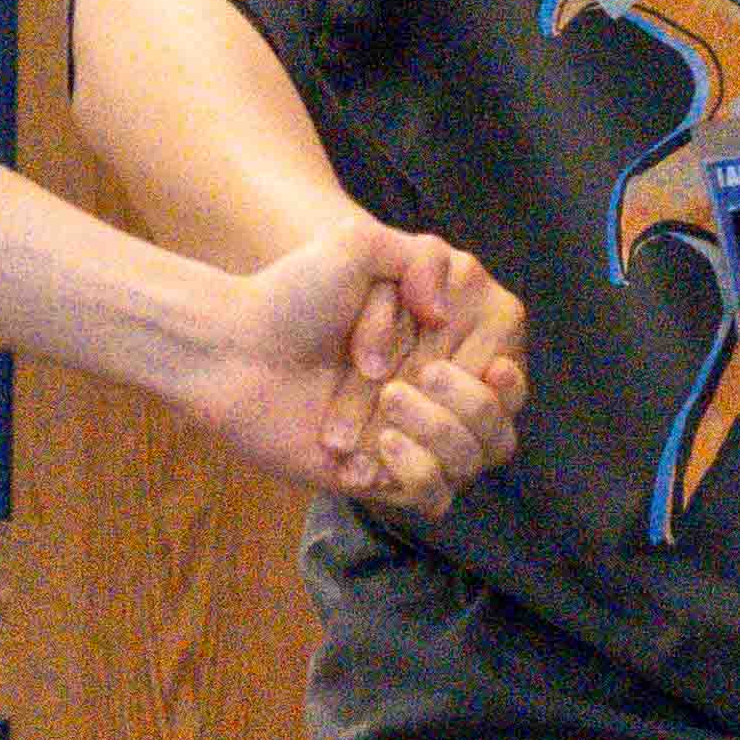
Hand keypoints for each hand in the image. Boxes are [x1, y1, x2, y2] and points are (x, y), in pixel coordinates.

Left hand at [184, 213, 529, 512]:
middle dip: (453, 394)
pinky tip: (369, 452)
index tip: (432, 332)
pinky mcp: (386, 479)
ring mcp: (415, 436)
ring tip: (386, 404)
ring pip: (475, 457)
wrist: (235, 351)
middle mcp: (439, 391)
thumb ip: (426, 257)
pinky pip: (436, 494)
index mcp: (447, 339)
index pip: (504, 368)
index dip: (474, 357)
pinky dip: (411, 471)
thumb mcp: (357, 244)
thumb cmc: (293, 294)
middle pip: (498, 416)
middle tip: (399, 375)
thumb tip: (446, 318)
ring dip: (436, 430)